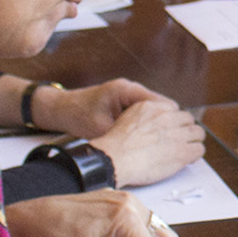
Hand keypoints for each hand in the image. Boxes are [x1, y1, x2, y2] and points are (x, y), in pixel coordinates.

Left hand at [30, 77, 168, 138]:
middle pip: (163, 106)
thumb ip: (126, 135)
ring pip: (156, 109)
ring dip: (159, 124)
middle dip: (169, 123)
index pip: (162, 104)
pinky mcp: (124, 101)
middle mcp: (131, 89)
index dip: (172, 122)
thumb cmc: (77, 118)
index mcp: (127, 91)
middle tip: (174, 143)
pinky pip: (145, 111)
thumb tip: (150, 147)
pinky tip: (149, 138)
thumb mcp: (102, 130)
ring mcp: (128, 94)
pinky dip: (149, 123)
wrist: (59, 109)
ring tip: (164, 142)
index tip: (178, 137)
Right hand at [92, 97, 205, 185]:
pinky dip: (195, 154)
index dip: (174, 121)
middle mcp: (166, 118)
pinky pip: (199, 149)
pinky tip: (189, 158)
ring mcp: (176, 134)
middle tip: (182, 139)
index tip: (172, 129)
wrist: (114, 159)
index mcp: (151, 107)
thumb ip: (143, 118)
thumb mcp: (126, 119)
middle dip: (186, 129)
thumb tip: (151, 125)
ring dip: (194, 140)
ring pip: (198, 133)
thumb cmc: (115, 146)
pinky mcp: (182, 151)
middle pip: (188, 119)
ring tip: (188, 148)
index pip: (174, 109)